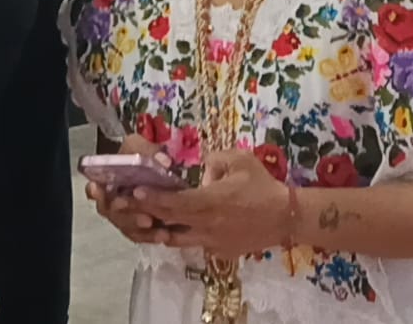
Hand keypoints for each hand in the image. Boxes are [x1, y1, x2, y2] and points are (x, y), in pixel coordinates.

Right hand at [86, 134, 172, 244]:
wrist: (163, 168)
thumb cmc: (144, 155)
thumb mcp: (142, 146)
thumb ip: (148, 151)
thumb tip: (163, 161)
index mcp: (107, 181)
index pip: (95, 190)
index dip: (95, 192)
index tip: (97, 188)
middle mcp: (113, 201)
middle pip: (110, 213)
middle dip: (122, 214)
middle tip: (136, 213)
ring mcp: (127, 216)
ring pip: (126, 227)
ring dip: (137, 227)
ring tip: (153, 226)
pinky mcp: (142, 227)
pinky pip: (141, 236)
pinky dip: (150, 237)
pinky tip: (163, 235)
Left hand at [131, 149, 291, 256]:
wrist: (285, 217)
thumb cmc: (263, 185)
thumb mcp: (241, 160)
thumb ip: (215, 159)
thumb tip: (202, 170)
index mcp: (209, 202)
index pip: (173, 202)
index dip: (152, 198)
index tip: (135, 192)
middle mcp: (205, 225)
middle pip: (168, 221)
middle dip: (146, 213)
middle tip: (127, 205)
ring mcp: (211, 242)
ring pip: (177, 239)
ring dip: (161, 229)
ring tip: (147, 219)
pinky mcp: (220, 251)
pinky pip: (195, 243)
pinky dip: (184, 235)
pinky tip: (180, 227)